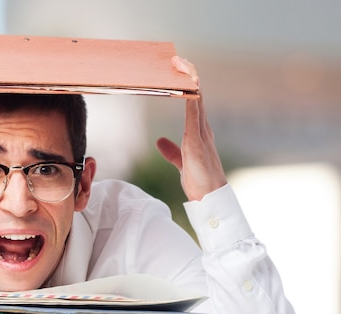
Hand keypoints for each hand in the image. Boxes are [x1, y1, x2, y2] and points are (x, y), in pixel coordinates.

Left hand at [156, 56, 226, 200]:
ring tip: (181, 63)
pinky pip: (195, 113)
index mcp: (198, 131)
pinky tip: (188, 85)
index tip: (177, 71)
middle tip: (177, 60)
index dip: (187, 85)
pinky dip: (191, 97)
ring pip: (198, 98)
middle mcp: (203, 127)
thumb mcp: (181, 161)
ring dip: (190, 80)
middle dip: (188, 75)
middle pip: (197, 94)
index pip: (194, 101)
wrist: (210, 195)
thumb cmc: (199, 180)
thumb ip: (172, 151)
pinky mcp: (196, 139)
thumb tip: (160, 141)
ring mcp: (201, 131)